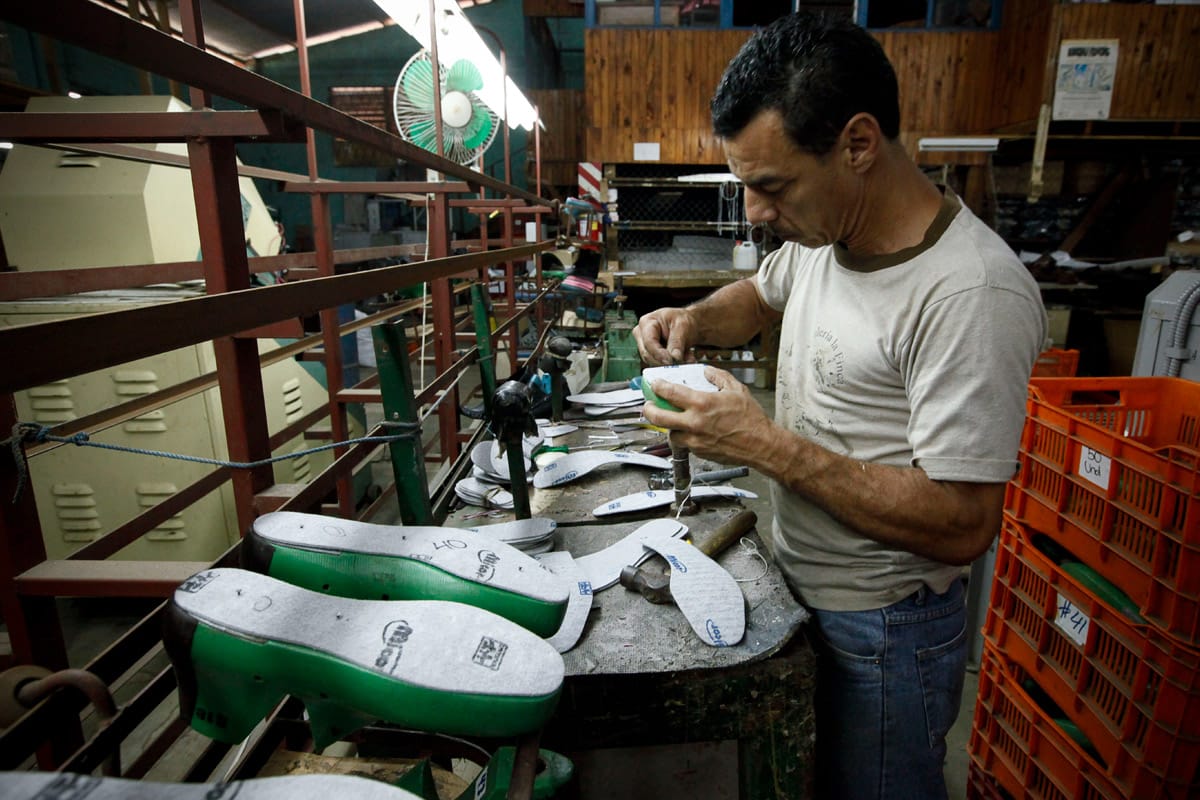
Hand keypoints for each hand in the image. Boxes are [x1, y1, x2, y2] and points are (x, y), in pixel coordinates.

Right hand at [633, 307, 696, 365]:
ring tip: (688, 358)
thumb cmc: (682, 320)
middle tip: (681, 363)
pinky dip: (673, 365)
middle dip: (665, 361)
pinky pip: (659, 366)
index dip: (659, 354)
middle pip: (648, 354)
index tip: (671, 361)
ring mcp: (645, 347)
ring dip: (671, 364)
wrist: (688, 325)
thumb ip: (677, 342)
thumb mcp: (683, 326)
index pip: (649, 342)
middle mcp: (642, 335)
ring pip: (653, 362)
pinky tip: (685, 359)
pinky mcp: (652, 356)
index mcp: (646, 322)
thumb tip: (675, 357)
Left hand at [641, 367, 771, 465]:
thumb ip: (718, 377)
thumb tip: (706, 371)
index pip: (669, 393)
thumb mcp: (737, 390)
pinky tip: (691, 431)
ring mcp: (695, 440)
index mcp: (702, 404)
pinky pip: (684, 444)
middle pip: (658, 417)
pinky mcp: (699, 453)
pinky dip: (683, 437)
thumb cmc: (751, 419)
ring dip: (668, 426)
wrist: (761, 445)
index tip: (655, 384)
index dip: (658, 387)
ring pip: (669, 434)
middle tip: (649, 406)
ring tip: (672, 420)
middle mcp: (694, 423)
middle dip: (648, 410)